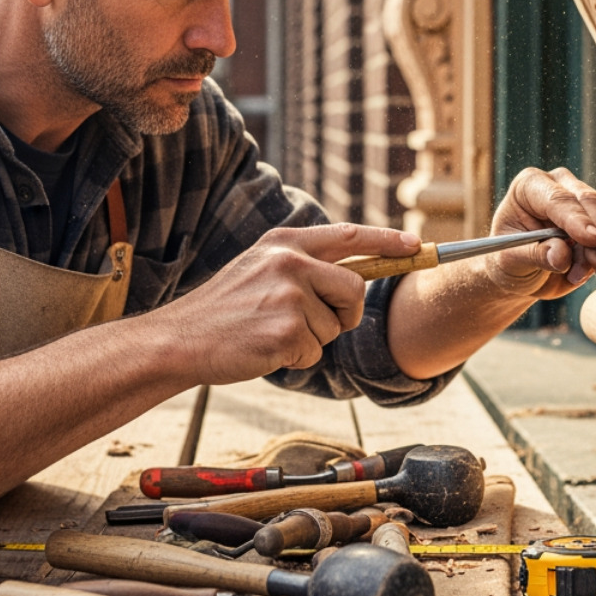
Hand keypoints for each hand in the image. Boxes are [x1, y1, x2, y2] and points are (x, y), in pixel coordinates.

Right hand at [152, 223, 421, 382]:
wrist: (179, 340)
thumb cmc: (224, 311)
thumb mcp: (259, 269)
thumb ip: (303, 265)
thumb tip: (356, 273)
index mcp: (284, 243)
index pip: (349, 236)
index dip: (387, 240)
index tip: (416, 245)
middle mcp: (290, 263)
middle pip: (355, 288)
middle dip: (346, 312)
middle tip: (313, 323)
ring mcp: (289, 297)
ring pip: (335, 327)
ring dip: (312, 340)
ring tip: (270, 333)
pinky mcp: (286, 331)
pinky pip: (316, 352)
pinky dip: (296, 358)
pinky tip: (265, 349)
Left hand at [480, 167, 595, 298]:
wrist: (522, 272)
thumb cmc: (510, 260)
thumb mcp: (512, 261)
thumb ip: (535, 256)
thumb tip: (561, 255)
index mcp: (529, 186)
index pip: (558, 199)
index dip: (577, 219)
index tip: (592, 240)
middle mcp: (559, 185)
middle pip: (589, 202)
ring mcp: (581, 200)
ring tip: (577, 276)